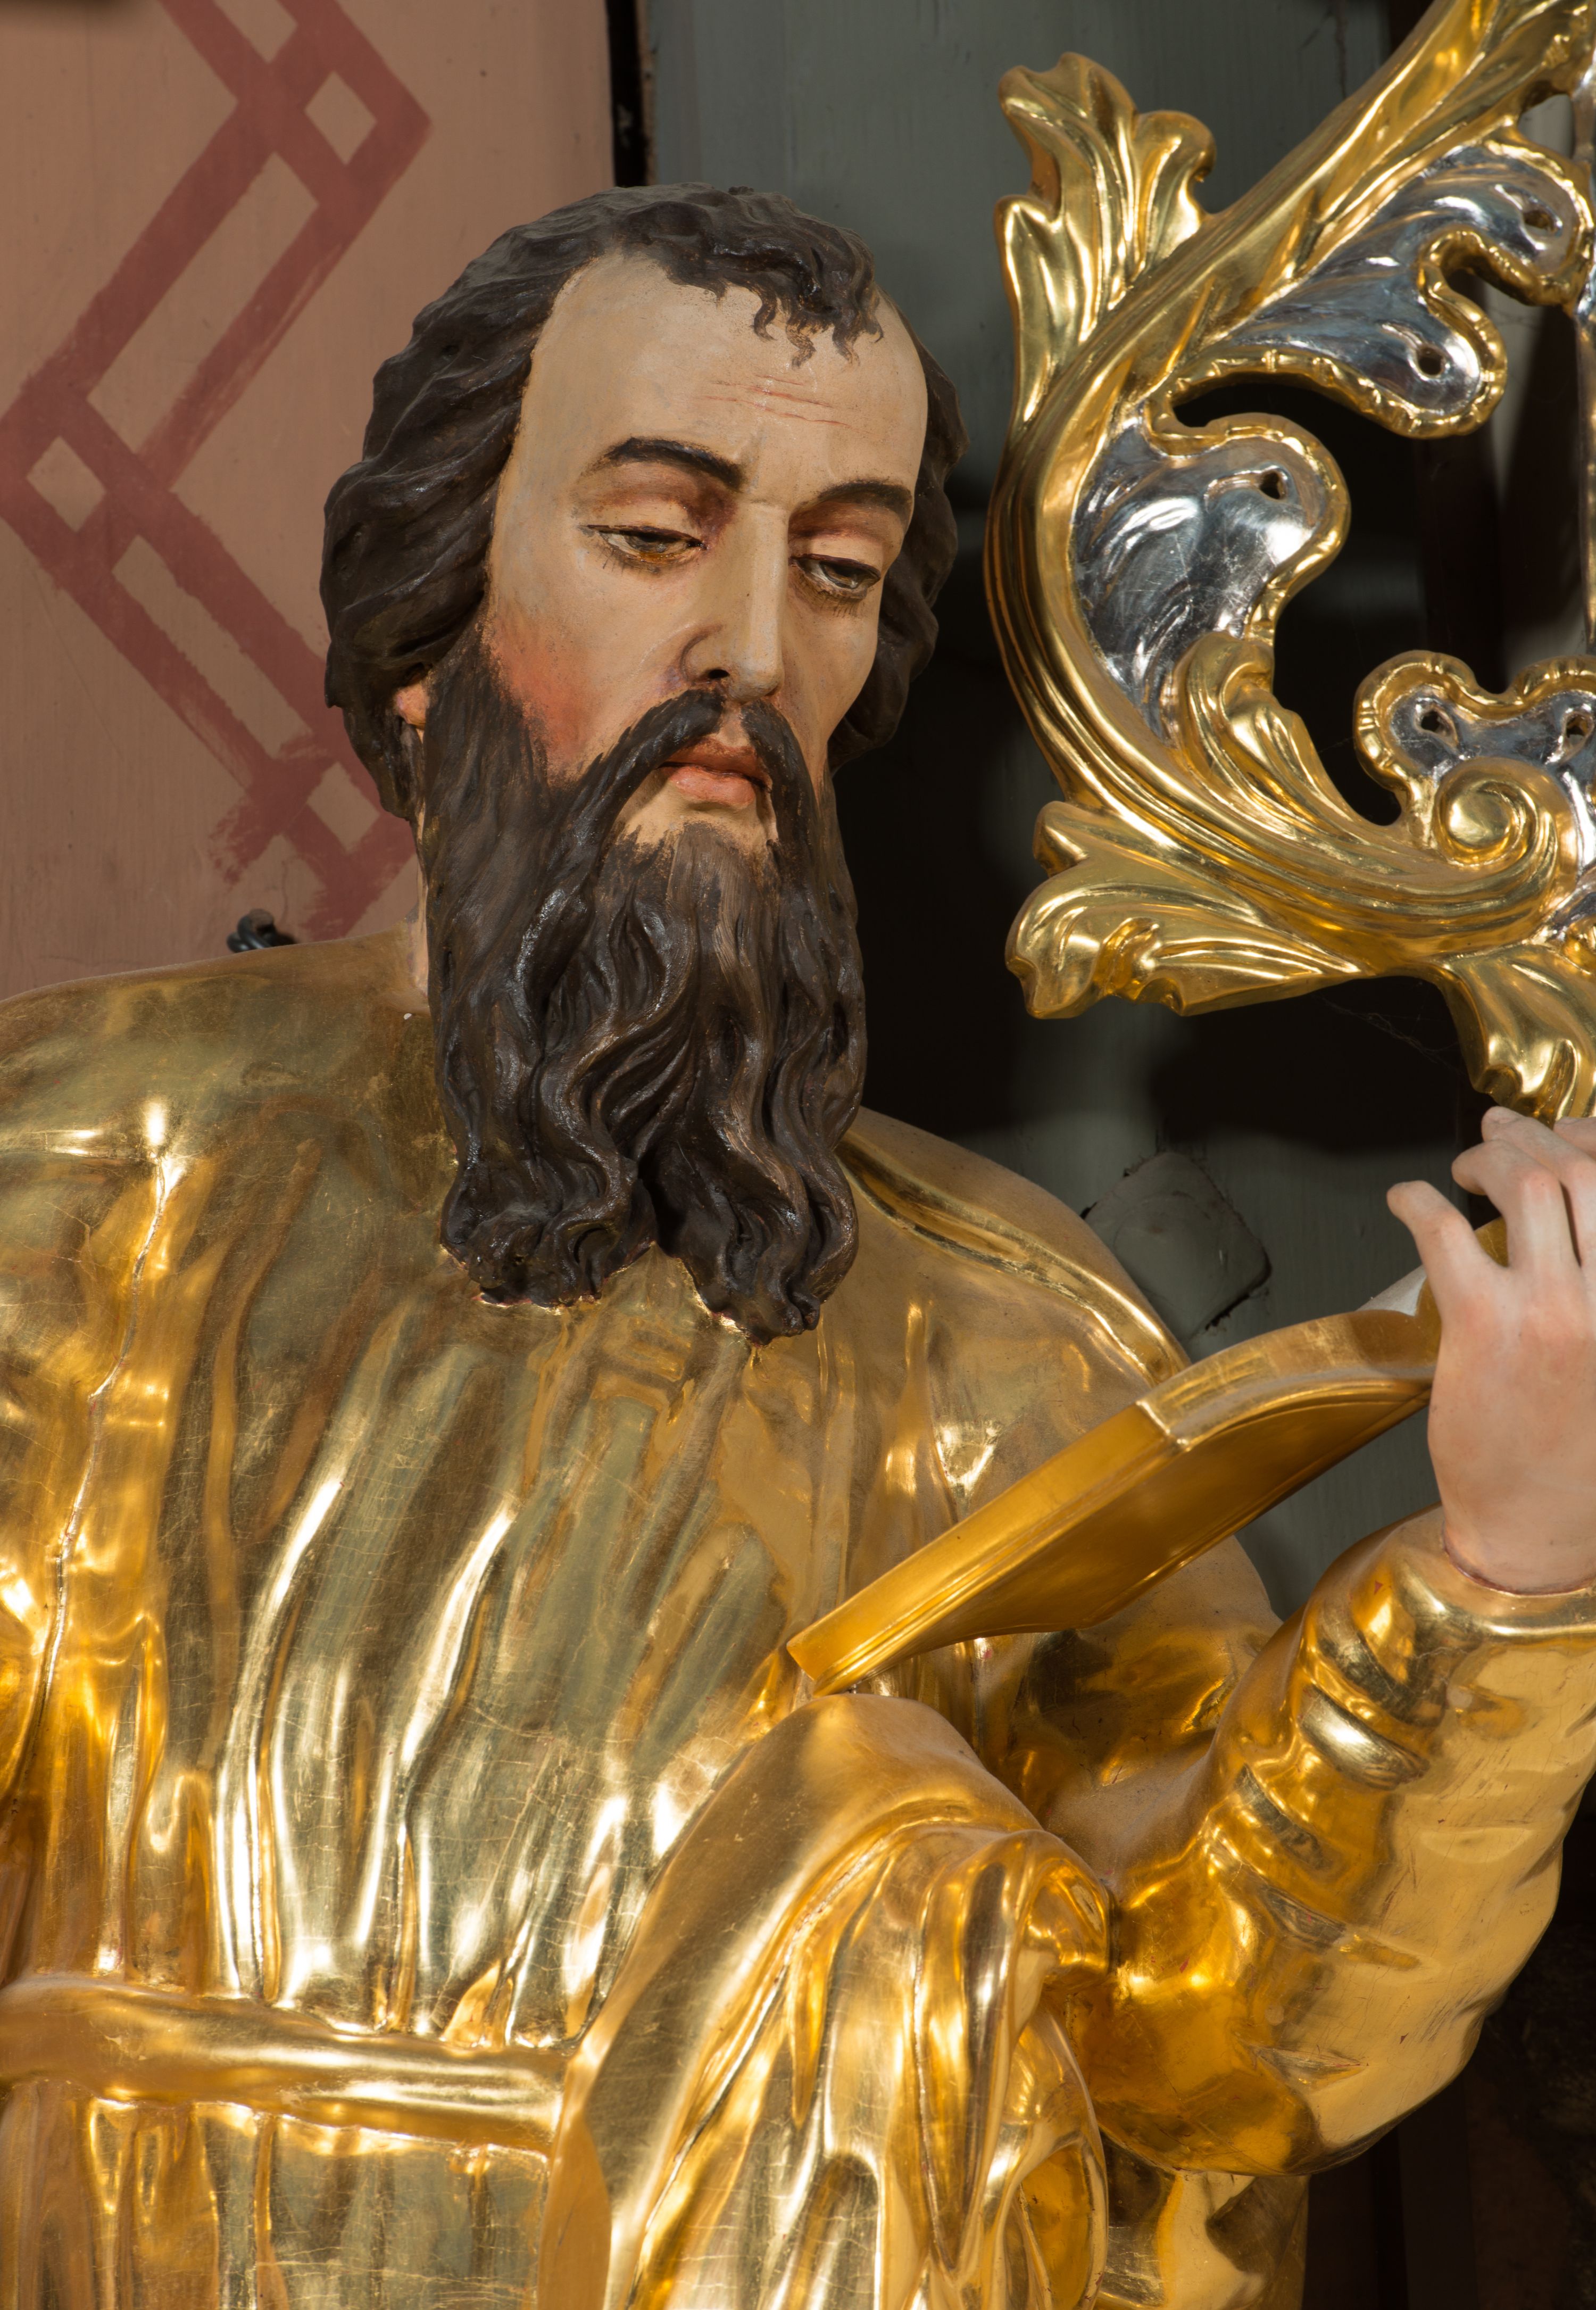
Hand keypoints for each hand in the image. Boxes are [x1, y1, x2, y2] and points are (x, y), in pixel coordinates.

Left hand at [1388, 1108, 1595, 1593]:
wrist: (1542, 1527)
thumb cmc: (1578, 1450)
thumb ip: (1595, 1286)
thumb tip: (1573, 1215)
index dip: (1590, 1140)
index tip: (1565, 1133)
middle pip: (1580, 1173)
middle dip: (1533, 1138)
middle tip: (1498, 1133)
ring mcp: (1553, 1310)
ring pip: (1524, 1188)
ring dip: (1487, 1160)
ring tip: (1462, 1167)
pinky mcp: (1486, 1326)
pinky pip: (1448, 1232)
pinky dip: (1419, 1201)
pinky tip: (1407, 1200)